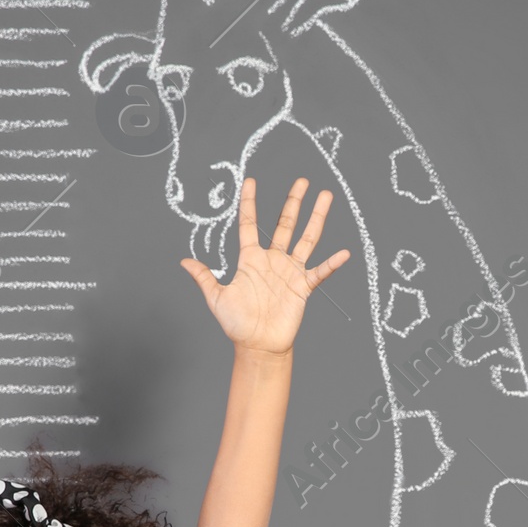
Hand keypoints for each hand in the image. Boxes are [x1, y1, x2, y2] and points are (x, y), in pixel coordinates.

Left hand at [179, 176, 348, 353]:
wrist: (258, 346)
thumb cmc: (237, 324)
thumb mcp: (216, 298)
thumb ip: (204, 277)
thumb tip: (183, 261)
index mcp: (251, 259)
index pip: (250, 224)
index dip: (250, 202)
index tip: (251, 181)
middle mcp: (273, 260)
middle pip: (286, 224)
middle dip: (294, 202)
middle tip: (302, 181)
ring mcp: (290, 272)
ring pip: (307, 238)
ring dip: (317, 218)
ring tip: (326, 196)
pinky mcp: (303, 287)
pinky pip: (320, 272)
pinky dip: (332, 263)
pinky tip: (344, 253)